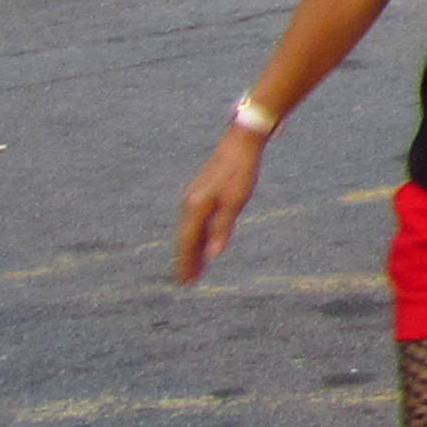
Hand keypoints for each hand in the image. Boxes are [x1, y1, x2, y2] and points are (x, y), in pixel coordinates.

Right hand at [174, 130, 262, 281]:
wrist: (240, 143)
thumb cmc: (240, 171)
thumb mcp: (236, 201)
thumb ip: (223, 227)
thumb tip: (213, 254)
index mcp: (195, 208)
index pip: (188, 243)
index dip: (186, 264)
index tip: (186, 283)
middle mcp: (188, 205)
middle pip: (185, 240)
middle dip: (186, 261)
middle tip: (187, 283)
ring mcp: (192, 199)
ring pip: (189, 231)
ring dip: (191, 251)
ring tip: (195, 269)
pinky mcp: (199, 194)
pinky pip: (194, 222)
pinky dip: (196, 237)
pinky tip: (202, 244)